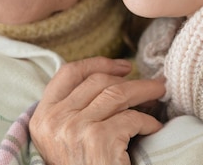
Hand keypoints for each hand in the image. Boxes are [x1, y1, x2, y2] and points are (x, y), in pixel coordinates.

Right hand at [30, 57, 164, 164]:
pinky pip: (131, 118)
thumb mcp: (64, 140)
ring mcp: (75, 128)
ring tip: (160, 93)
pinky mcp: (98, 140)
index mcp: (42, 117)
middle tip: (152, 83)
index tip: (122, 66)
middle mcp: (54, 120)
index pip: (67, 73)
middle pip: (97, 81)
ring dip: (144, 91)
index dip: (97, 63)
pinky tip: (154, 127)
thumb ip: (73, 111)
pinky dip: (148, 121)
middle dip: (129, 78)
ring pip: (117, 93)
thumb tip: (111, 78)